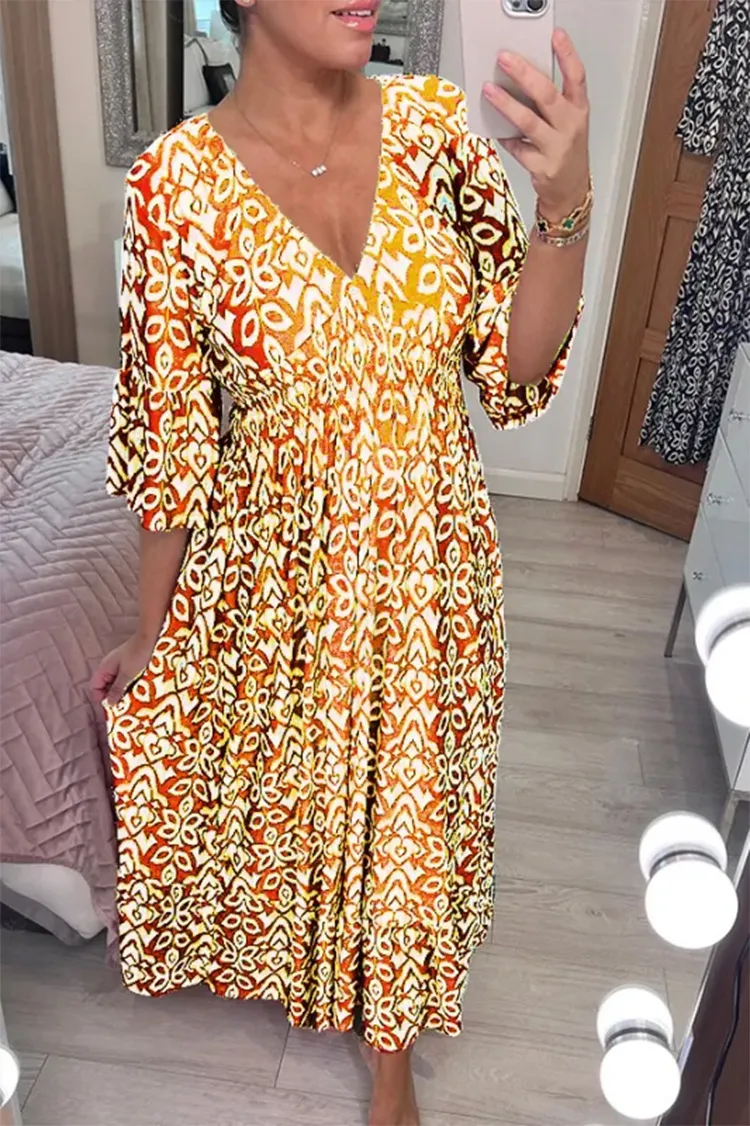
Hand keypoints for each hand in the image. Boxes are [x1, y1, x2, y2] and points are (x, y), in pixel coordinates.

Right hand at [91, 634, 154, 704]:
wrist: (151, 638)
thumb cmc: (138, 653)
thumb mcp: (127, 675)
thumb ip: (117, 689)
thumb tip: (108, 703)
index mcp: (104, 668)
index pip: (94, 687)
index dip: (101, 698)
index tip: (112, 707)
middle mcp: (109, 667)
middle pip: (105, 687)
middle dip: (112, 696)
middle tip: (123, 706)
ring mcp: (119, 666)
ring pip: (116, 684)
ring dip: (122, 692)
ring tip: (131, 699)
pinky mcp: (129, 666)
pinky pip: (125, 680)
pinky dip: (129, 686)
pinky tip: (137, 690)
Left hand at [483, 28, 589, 221]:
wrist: (571, 191)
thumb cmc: (566, 152)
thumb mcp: (567, 123)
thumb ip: (550, 103)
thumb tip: (520, 80)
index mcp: (578, 110)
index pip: (576, 77)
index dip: (567, 55)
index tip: (556, 36)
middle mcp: (570, 127)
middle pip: (547, 95)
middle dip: (524, 74)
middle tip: (505, 59)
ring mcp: (557, 148)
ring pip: (528, 122)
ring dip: (506, 104)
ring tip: (489, 90)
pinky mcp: (542, 167)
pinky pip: (518, 148)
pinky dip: (506, 139)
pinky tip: (496, 131)